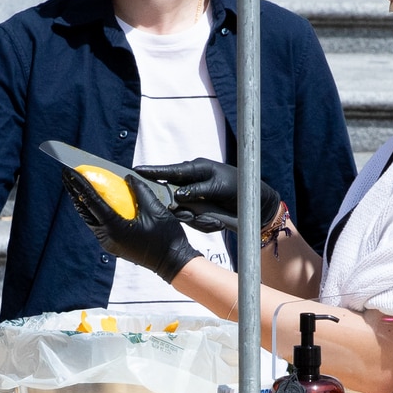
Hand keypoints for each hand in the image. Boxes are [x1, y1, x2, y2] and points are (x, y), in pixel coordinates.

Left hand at [62, 169, 199, 282]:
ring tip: (74, 185)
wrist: (172, 263)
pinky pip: (98, 225)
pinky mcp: (113, 245)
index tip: (70, 172)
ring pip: (89, 219)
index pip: (93, 202)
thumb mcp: (155, 209)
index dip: (80, 185)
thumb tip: (127, 178)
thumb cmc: (166, 237)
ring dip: (82, 202)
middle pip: (85, 211)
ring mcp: (109, 243)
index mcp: (115, 228)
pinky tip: (92, 201)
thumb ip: (140, 191)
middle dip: (75, 192)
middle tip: (66, 175)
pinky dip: (93, 211)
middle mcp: (107, 237)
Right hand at [135, 158, 280, 234]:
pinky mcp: (199, 211)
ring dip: (197, 218)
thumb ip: (197, 189)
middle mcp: (192, 182)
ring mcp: (195, 198)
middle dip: (179, 207)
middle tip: (192, 213)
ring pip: (183, 211)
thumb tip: (177, 195)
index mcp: (196, 169)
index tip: (136, 171)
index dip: (153, 172)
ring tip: (214, 220)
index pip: (171, 171)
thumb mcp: (218, 186)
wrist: (256, 205)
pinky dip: (204, 223)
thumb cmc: (239, 187)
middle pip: (172, 194)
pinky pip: (194, 219)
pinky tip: (216, 222)